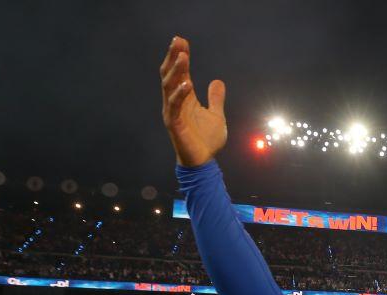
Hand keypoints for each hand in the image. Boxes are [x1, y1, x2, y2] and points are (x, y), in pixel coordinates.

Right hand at [160, 36, 226, 166]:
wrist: (203, 162)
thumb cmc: (206, 140)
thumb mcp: (216, 115)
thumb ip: (215, 99)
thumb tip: (217, 81)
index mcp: (185, 98)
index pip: (180, 72)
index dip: (180, 56)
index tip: (182, 40)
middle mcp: (175, 102)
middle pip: (170, 75)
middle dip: (173, 57)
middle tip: (177, 41)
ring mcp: (172, 112)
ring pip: (169, 87)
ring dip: (176, 71)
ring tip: (183, 56)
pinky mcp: (174, 124)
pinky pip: (174, 106)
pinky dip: (180, 94)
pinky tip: (187, 84)